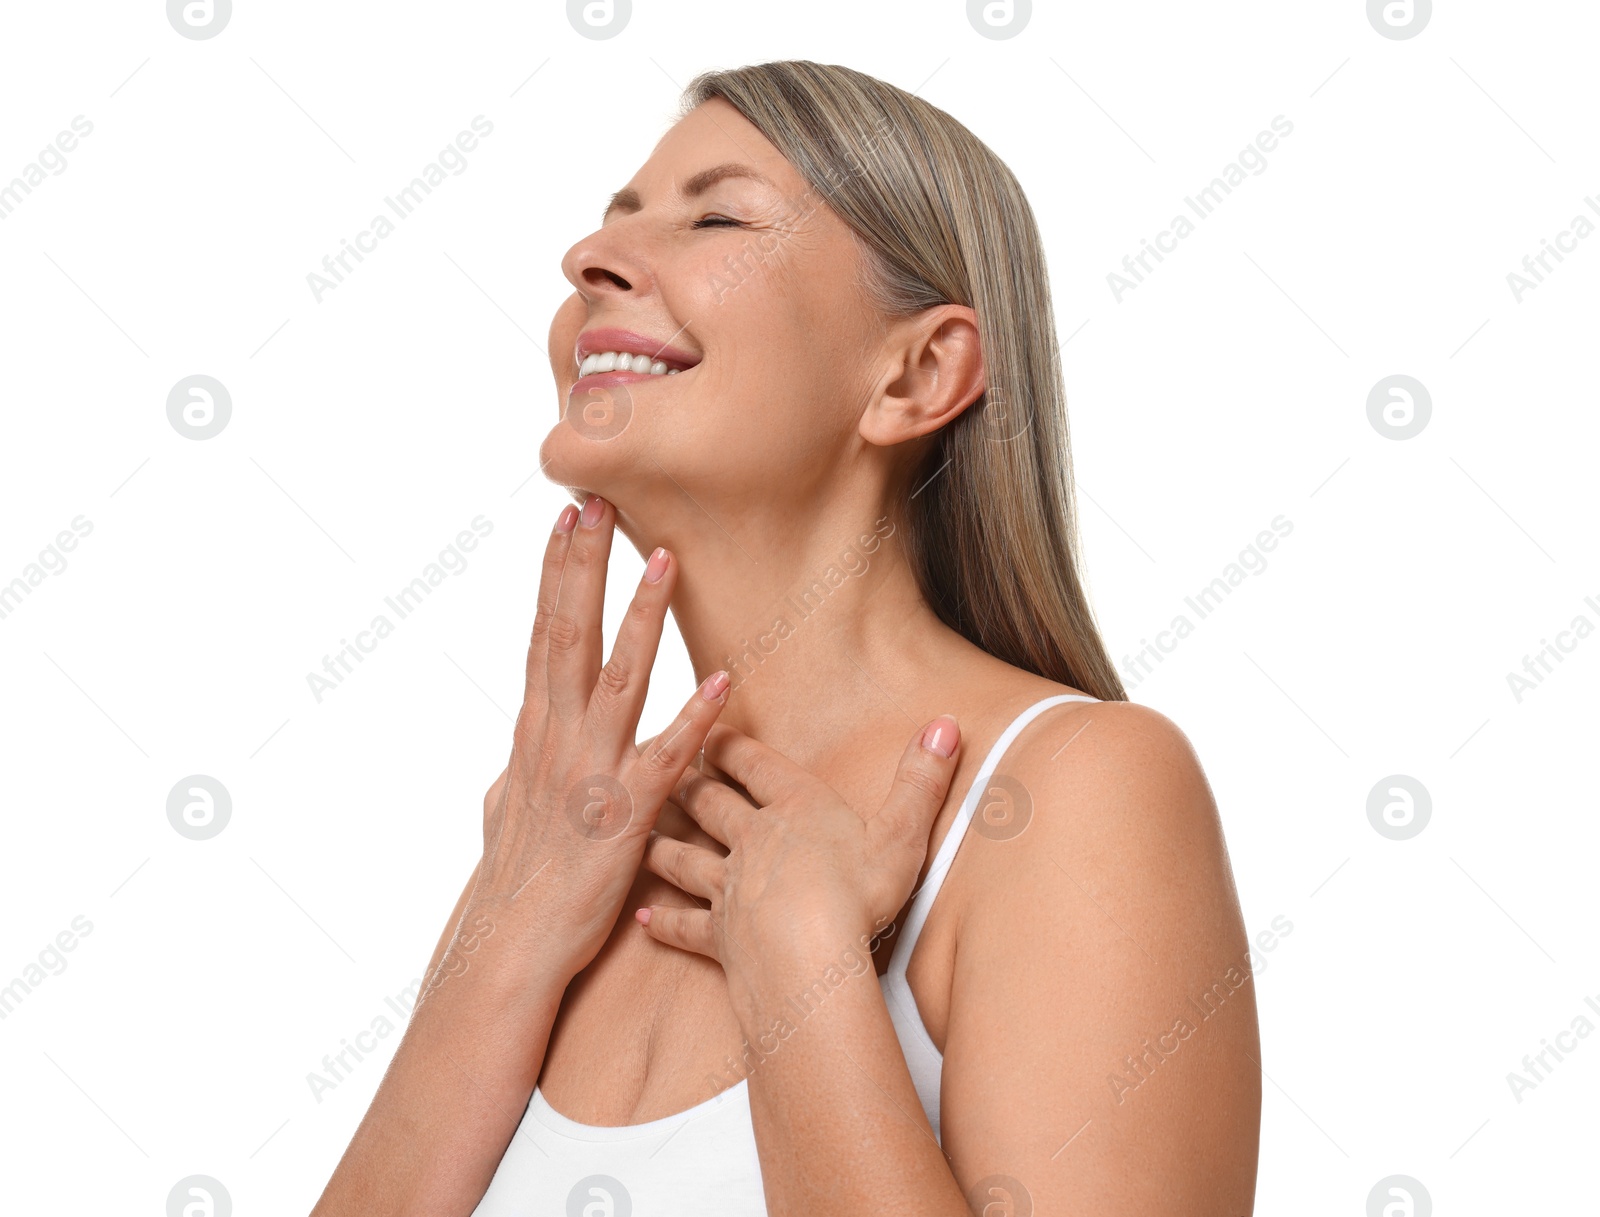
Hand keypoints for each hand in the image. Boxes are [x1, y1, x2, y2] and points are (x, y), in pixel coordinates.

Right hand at [468, 495, 730, 986]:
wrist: (512, 945)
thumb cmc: (514, 880)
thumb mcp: (504, 810)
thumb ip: (515, 772)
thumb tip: (509, 759)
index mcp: (535, 731)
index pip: (546, 634)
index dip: (557, 575)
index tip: (567, 521)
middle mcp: (557, 738)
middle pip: (570, 636)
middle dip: (585, 568)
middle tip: (598, 505)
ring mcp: (591, 772)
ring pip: (620, 679)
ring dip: (643, 618)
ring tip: (664, 561)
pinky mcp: (625, 814)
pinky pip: (667, 758)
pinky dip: (694, 720)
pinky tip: (722, 683)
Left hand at [633, 716, 962, 974]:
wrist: (808, 962)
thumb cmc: (859, 896)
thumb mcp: (902, 832)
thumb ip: (922, 779)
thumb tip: (947, 723)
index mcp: (794, 809)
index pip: (753, 765)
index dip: (728, 744)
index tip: (705, 726)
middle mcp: (752, 841)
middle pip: (709, 804)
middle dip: (686, 783)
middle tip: (662, 766)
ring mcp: (729, 890)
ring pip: (684, 858)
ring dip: (663, 844)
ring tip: (643, 832)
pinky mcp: (718, 938)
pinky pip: (685, 927)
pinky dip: (664, 922)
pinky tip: (645, 917)